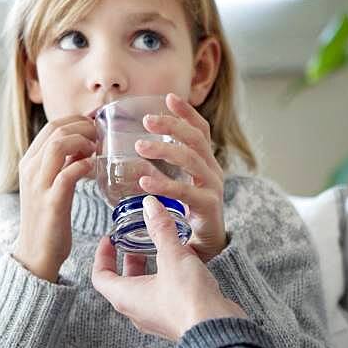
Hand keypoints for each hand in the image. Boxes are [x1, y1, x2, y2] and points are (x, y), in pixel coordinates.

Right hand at [13, 115, 96, 281]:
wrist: (35, 253)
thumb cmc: (48, 219)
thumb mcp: (50, 184)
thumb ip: (62, 164)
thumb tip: (83, 145)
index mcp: (29, 162)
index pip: (52, 125)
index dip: (77, 122)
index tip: (94, 130)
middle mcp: (30, 169)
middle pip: (57, 129)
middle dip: (84, 128)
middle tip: (100, 139)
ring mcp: (39, 185)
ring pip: (59, 145)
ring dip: (84, 142)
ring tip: (95, 152)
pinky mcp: (51, 202)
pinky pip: (69, 173)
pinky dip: (84, 166)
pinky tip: (93, 169)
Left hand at [91, 195, 245, 340]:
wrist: (217, 329)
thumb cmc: (187, 299)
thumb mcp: (172, 256)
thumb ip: (160, 229)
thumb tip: (150, 205)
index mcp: (126, 297)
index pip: (100, 277)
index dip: (102, 256)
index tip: (110, 239)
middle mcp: (137, 311)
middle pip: (123, 282)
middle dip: (129, 259)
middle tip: (136, 241)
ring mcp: (157, 318)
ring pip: (145, 289)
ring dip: (149, 268)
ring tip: (161, 248)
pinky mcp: (175, 319)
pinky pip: (163, 297)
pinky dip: (166, 279)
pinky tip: (183, 265)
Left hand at [136, 93, 225, 261]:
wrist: (208, 250)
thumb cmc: (190, 216)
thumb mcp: (177, 187)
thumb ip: (161, 170)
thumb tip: (134, 154)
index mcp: (206, 164)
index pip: (200, 131)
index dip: (186, 113)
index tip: (168, 97)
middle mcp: (213, 171)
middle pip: (196, 140)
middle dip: (172, 126)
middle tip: (146, 119)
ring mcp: (213, 188)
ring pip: (191, 160)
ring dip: (165, 150)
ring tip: (140, 147)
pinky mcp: (208, 208)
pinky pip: (185, 192)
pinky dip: (164, 185)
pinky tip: (144, 181)